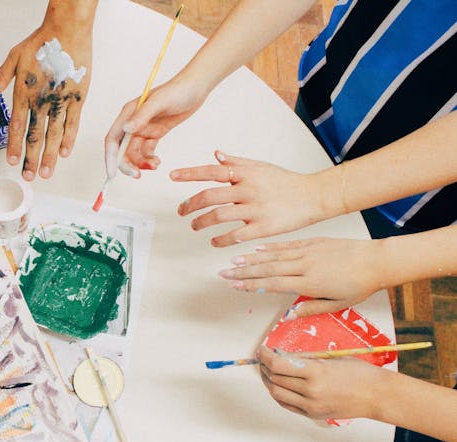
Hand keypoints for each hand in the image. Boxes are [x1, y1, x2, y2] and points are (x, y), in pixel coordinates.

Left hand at [0, 8, 92, 180]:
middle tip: (29, 177)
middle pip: (35, 137)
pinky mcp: (78, 98)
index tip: (11, 162)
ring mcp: (61, 102)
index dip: (13, 146)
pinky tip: (65, 153)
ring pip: (54, 135)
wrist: (68, 30)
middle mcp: (42, 102)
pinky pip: (73, 123)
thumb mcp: (14, 57)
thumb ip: (0, 77)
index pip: (17, 126)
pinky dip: (69, 139)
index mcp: (25, 94)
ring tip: (47, 173)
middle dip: (31, 160)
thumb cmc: (42, 42)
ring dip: (50, 156)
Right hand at [104, 74, 207, 177]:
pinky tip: (157, 162)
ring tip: (154, 165)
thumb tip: (126, 129)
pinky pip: (147, 151)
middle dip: (127, 164)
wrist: (196, 88)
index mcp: (129, 113)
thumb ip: (142, 116)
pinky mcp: (155, 133)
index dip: (110, 157)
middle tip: (137, 175)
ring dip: (141, 163)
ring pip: (135, 152)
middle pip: (122, 149)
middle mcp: (133, 122)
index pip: (113, 139)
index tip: (112, 172)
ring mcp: (144, 128)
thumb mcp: (159, 102)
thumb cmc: (178, 90)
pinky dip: (149, 159)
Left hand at [172, 151, 332, 246]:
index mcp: (246, 173)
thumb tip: (215, 154)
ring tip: (194, 226)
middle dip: (190, 204)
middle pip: (210, 196)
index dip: (190, 173)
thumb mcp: (261, 166)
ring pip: (219, 215)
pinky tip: (214, 241)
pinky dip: (221, 240)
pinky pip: (235, 235)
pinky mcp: (263, 227)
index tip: (172, 176)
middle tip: (181, 211)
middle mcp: (248, 189)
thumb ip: (237, 161)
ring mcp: (255, 209)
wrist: (314, 196)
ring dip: (201, 222)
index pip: (212, 171)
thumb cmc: (286, 181)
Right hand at [219, 238, 384, 315]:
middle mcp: (305, 266)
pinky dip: (271, 247)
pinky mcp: (313, 243)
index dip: (251, 285)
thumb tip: (290, 315)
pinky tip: (257, 248)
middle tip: (224, 273)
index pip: (273, 284)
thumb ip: (311, 308)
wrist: (378, 261)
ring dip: (251, 258)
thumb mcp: (337, 304)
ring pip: (274, 255)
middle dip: (243, 271)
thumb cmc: (360, 284)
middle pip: (267, 269)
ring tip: (233, 260)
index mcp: (309, 283)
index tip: (234, 285)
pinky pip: (287, 245)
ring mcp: (307, 252)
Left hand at [257, 345, 385, 420]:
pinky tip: (278, 385)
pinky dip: (278, 394)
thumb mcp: (330, 359)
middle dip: (264, 366)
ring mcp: (311, 405)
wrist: (377, 395)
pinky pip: (286, 405)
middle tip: (263, 358)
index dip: (265, 356)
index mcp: (316, 372)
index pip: (277, 364)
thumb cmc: (358, 373)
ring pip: (276, 393)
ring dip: (268, 381)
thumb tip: (279, 355)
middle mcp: (311, 391)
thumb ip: (303, 359)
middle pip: (274, 378)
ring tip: (268, 371)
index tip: (262, 350)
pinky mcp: (312, 415)